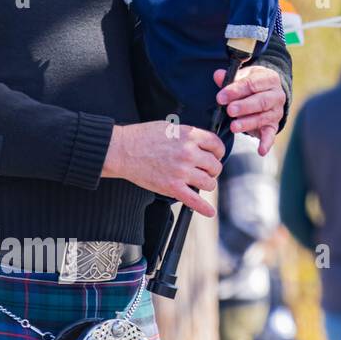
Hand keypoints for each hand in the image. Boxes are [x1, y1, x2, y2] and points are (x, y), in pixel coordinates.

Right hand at [101, 121, 223, 215]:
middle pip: (215, 165)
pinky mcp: (172, 187)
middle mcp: (189, 153)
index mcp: (190, 136)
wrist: (122, 150)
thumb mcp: (172, 127)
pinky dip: (204, 208)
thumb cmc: (143, 137)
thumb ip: (189, 135)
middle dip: (212, 169)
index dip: (218, 152)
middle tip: (205, 170)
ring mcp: (181, 171)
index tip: (216, 156)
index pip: (217, 145)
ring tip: (200, 182)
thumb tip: (203, 144)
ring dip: (207, 183)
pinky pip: (194, 200)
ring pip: (209, 182)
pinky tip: (209, 212)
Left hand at [214, 65, 284, 154]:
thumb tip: (218, 75)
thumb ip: (229, 78)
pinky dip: (266, 143)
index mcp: (269, 79)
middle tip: (229, 110)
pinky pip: (271, 135)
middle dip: (245, 106)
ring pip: (263, 118)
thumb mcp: (242, 76)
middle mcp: (277, 95)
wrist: (266, 92)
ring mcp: (276, 111)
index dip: (236, 90)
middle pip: (262, 101)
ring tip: (234, 127)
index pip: (253, 83)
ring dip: (248, 123)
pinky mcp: (274, 125)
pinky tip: (261, 151)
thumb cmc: (251, 84)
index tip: (220, 97)